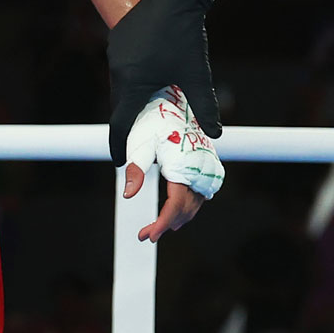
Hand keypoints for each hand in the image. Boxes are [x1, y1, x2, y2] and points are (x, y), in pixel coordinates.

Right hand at [106, 0, 222, 163]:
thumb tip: (217, 134)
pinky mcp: (119, 38)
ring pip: (120, 86)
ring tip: (145, 111)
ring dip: (130, 100)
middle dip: (128, 124)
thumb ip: (205, 107)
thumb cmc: (185, 35)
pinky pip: (122, 68)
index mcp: (132, 83)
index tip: (119, 162)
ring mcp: (115, 52)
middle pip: (119, 106)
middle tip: (138, 139)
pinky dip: (131, 80)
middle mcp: (118, 69)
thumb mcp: (196, 74)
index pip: (120, 124)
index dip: (120, 146)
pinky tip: (148, 78)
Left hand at [120, 86, 226, 241]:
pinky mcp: (204, 161)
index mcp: (183, 164)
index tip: (147, 236)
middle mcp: (199, 167)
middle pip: (187, 207)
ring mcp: (205, 164)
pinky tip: (177, 207)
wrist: (171, 97)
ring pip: (196, 200)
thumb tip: (128, 195)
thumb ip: (135, 169)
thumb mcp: (140, 142)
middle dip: (167, 223)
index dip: (162, 223)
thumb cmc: (153, 118)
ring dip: (180, 216)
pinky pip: (200, 190)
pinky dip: (188, 203)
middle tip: (145, 234)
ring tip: (161, 226)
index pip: (176, 204)